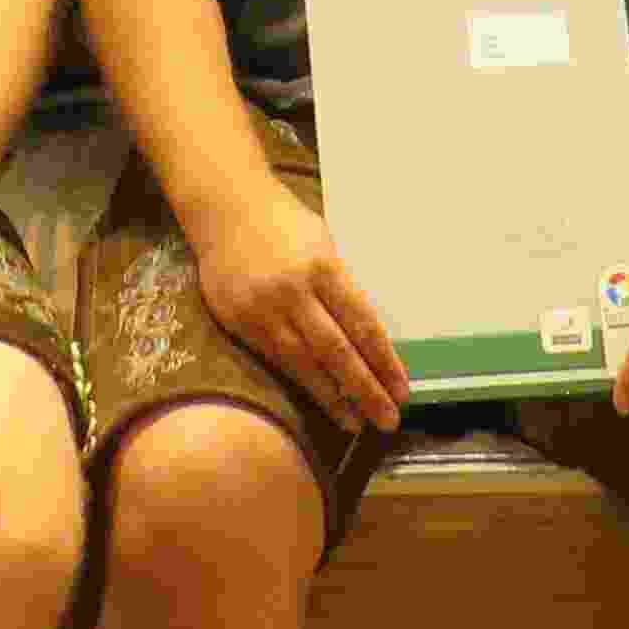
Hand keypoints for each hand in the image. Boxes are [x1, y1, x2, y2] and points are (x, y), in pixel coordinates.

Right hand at [190, 183, 404, 434]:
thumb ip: (340, 285)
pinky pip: (279, 360)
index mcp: (324, 266)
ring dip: (335, 398)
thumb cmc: (284, 221)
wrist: (225, 206)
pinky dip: (303, 384)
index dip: (384, 361)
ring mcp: (266, 309)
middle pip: (338, 351)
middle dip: (367, 389)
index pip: (362, 323)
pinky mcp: (242, 323)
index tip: (403, 388)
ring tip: (358, 423)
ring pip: (307, 364)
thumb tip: (366, 333)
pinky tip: (321, 401)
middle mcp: (296, 291)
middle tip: (390, 419)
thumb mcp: (323, 241)